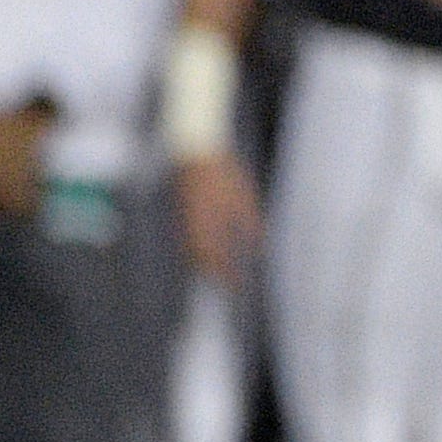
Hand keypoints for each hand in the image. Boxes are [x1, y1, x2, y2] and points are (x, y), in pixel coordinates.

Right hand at [181, 151, 260, 279]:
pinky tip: (209, 254)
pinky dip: (198, 253)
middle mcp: (191, 228)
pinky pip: (188, 242)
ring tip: (221, 275)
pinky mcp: (182, 216)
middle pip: (201, 261)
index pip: (216, 260)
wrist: (196, 153)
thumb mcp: (245, 199)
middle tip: (231, 286)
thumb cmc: (224, 174)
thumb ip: (251, 224)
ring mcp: (183, 222)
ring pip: (191, 253)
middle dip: (215, 276)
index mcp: (208, 224)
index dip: (227, 276)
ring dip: (205, 267)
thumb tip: (259, 247)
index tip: (238, 287)